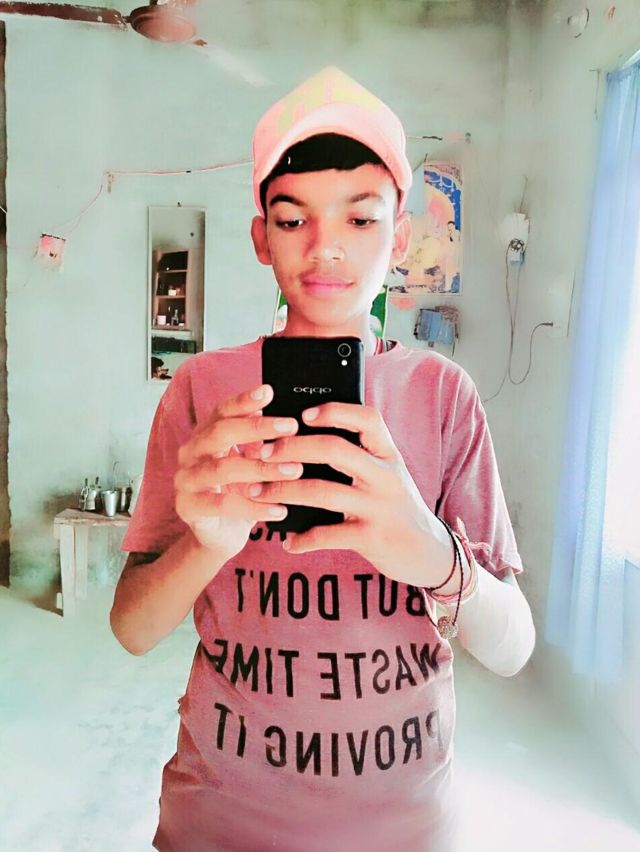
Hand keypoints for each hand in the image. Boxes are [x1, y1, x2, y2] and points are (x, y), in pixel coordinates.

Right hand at [174, 384, 302, 561]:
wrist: (221, 536)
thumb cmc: (240, 493)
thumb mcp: (252, 464)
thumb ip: (262, 442)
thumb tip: (289, 420)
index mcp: (205, 435)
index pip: (222, 411)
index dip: (244, 401)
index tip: (269, 391)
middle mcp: (190, 453)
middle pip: (220, 433)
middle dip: (257, 428)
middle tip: (291, 426)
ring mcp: (185, 480)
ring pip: (223, 469)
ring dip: (262, 469)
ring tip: (295, 470)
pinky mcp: (188, 508)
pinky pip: (223, 505)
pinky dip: (254, 507)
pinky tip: (280, 509)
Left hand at [246, 400, 450, 586]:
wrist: (429, 552)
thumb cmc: (396, 507)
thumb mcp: (386, 475)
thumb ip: (359, 457)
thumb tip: (304, 438)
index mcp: (388, 455)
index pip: (367, 418)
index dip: (334, 411)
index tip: (303, 414)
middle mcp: (386, 476)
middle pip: (334, 449)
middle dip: (292, 448)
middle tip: (263, 452)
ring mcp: (379, 507)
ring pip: (323, 491)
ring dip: (283, 490)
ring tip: (258, 492)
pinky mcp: (372, 538)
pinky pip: (328, 535)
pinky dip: (303, 538)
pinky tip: (288, 541)